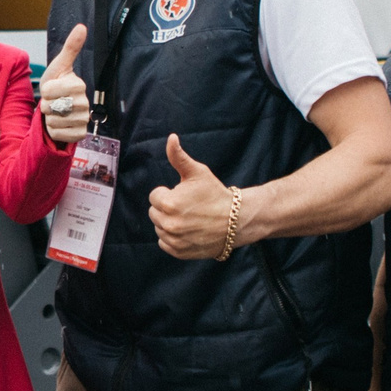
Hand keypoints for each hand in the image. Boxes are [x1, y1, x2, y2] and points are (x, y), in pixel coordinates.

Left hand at [38, 24, 88, 145]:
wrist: (58, 108)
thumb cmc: (57, 84)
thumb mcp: (59, 65)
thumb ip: (71, 47)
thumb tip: (82, 26)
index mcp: (79, 85)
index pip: (49, 90)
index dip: (45, 90)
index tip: (51, 88)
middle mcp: (85, 103)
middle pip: (51, 107)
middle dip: (46, 105)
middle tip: (53, 102)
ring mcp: (84, 120)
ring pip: (53, 122)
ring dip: (49, 118)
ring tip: (56, 113)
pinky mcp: (80, 135)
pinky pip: (57, 134)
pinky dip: (53, 131)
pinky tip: (59, 124)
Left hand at [149, 133, 236, 259]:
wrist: (236, 220)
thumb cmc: (215, 193)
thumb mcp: (197, 172)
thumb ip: (178, 156)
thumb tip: (171, 137)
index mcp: (169, 203)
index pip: (154, 196)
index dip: (168, 193)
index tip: (184, 195)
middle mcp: (169, 224)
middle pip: (154, 213)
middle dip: (167, 208)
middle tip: (188, 207)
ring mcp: (174, 240)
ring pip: (159, 228)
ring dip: (169, 223)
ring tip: (190, 219)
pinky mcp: (180, 252)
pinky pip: (165, 244)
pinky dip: (173, 238)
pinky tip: (188, 231)